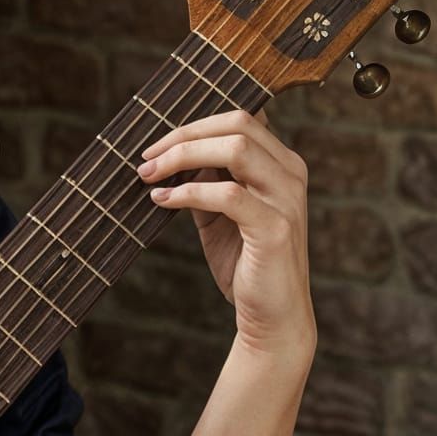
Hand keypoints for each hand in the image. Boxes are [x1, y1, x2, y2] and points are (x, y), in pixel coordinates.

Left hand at [136, 107, 315, 359]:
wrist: (271, 316)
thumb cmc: (244, 261)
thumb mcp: (217, 213)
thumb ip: (202, 180)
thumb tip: (165, 156)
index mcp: (280, 164)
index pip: (240, 119)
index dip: (194, 124)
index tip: (156, 145)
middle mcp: (290, 173)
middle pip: (237, 124)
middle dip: (183, 136)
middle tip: (145, 158)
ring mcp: (287, 199)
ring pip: (235, 150)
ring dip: (183, 157)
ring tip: (149, 175)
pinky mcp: (275, 228)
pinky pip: (227, 195)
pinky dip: (188, 193)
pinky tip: (162, 200)